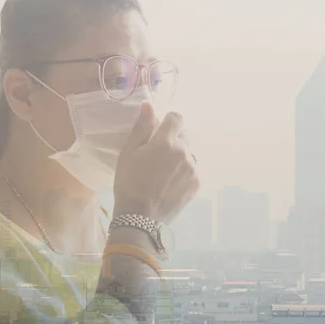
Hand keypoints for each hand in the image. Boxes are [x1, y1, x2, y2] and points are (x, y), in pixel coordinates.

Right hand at [113, 102, 199, 222]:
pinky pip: (192, 170)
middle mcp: (184, 153)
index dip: (167, 121)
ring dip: (180, 156)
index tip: (159, 130)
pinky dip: (183, 172)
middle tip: (158, 154)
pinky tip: (169, 183)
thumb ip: (142, 127)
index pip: (176, 118)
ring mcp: (192, 169)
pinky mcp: (196, 183)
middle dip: (173, 139)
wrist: (140, 217)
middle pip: (185, 135)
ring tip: (163, 171)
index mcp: (166, 142)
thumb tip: (149, 105)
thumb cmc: (129, 182)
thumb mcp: (129, 153)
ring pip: (189, 154)